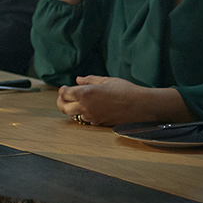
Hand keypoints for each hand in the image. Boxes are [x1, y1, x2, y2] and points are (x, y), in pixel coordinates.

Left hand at [56, 75, 182, 125]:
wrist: (142, 106)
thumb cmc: (126, 90)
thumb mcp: (107, 81)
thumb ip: (90, 80)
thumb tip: (78, 79)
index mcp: (86, 93)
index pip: (64, 94)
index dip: (62, 90)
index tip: (65, 88)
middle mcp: (86, 106)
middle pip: (63, 107)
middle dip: (61, 102)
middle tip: (64, 98)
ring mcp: (92, 117)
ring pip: (73, 115)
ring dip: (72, 109)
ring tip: (76, 103)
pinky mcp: (99, 123)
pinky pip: (85, 120)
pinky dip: (83, 115)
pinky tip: (88, 109)